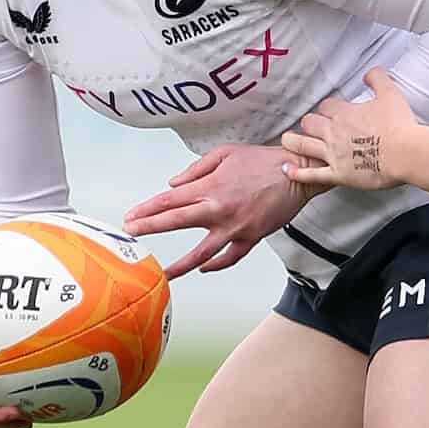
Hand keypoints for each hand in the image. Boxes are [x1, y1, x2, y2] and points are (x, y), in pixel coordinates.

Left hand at [124, 142, 312, 278]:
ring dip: (179, 265)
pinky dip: (216, 265)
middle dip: (149, 228)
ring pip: (201, 252)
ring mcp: (235, 227)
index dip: (146, 209)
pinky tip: (203, 269)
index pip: (169, 200)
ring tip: (162, 274)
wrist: (297, 172)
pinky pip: (231, 257)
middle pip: (176, 221)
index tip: (131, 216)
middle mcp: (219, 209)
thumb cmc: (262, 160)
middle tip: (131, 234)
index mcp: (210, 186)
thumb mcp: (224, 153)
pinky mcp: (252, 237)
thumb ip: (195, 169)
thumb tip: (172, 184)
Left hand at [281, 68, 419, 191]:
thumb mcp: (391, 94)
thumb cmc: (399, 126)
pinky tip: (287, 170)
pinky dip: (297, 172)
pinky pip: (312, 174)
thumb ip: (378, 79)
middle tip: (309, 126)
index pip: (326, 106)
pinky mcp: (338, 174)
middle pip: (309, 123)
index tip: (330, 112)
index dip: (327, 109)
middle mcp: (334, 132)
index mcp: (345, 113)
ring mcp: (333, 154)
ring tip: (288, 140)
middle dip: (308, 123)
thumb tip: (370, 72)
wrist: (405, 153)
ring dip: (293, 142)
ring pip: (303, 145)